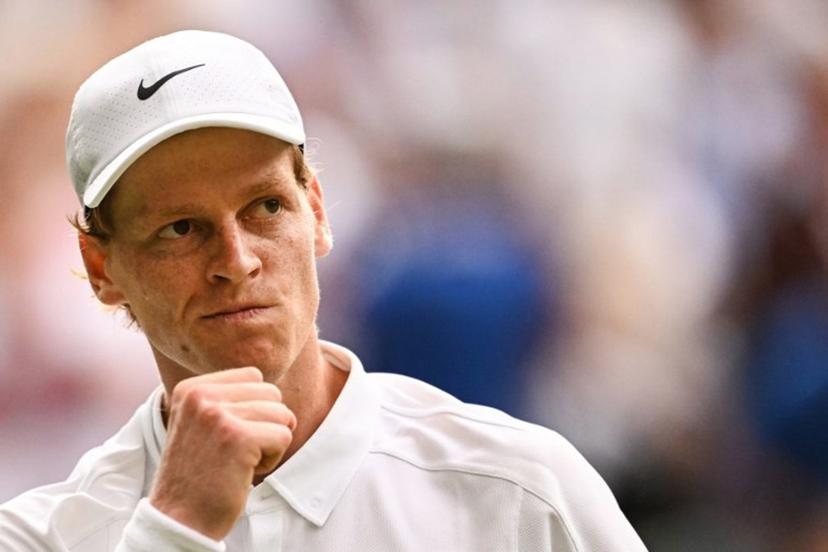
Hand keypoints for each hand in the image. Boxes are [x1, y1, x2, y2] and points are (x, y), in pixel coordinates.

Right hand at [148, 367, 295, 540]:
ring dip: (270, 442)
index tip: (227, 435)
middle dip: (265, 424)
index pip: (253, 376)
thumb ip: (227, 398)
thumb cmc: (199, 473)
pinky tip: (244, 471)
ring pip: (281, 414)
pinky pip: (284, 435)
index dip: (253, 408)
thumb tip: (271, 386)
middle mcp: (201, 396)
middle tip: (235, 451)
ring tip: (239, 461)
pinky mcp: (239, 437)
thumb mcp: (201, 422)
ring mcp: (219, 415)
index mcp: (191, 388)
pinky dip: (272, 458)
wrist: (179, 518)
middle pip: (271, 393)